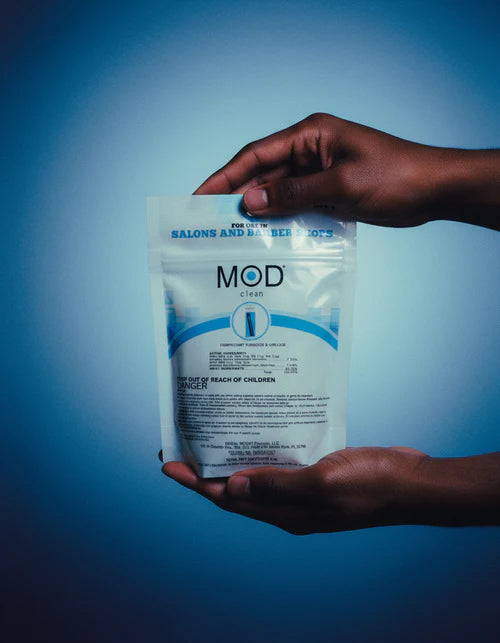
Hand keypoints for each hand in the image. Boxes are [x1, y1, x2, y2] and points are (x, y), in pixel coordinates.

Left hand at [162, 447, 428, 533]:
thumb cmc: (372, 486)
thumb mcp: (322, 484)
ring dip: (233, 457)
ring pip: (256, 474)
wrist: (410, 482)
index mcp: (285, 511)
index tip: (169, 464)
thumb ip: (277, 485)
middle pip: (235, 487)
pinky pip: (279, 462)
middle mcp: (288, 503)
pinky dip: (263, 448)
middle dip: (206, 469)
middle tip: (182, 445)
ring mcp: (302, 488)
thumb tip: (231, 487)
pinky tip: (257, 430)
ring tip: (211, 434)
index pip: (227, 498)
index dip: (196, 483)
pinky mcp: (315, 472)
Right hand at [195, 113, 499, 229]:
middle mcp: (310, 151)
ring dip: (259, 212)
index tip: (200, 196)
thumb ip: (293, 194)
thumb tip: (250, 202)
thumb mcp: (340, 185)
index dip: (225, 176)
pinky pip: (296, 205)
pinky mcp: (328, 192)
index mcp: (310, 135)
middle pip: (263, 175)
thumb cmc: (394, 176)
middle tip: (210, 223)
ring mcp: (318, 173)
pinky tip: (267, 238)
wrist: (432, 190)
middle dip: (238, 197)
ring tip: (233, 235)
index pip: (256, 155)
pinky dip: (282, 220)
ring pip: (278, 192)